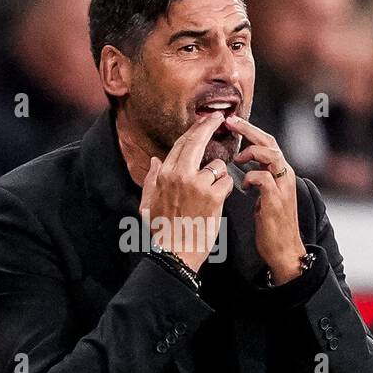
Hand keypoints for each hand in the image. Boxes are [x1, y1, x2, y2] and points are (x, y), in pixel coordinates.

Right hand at [138, 112, 234, 272]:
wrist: (174, 254)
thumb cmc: (161, 232)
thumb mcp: (147, 204)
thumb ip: (151, 180)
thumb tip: (154, 161)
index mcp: (163, 175)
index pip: (181, 144)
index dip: (194, 130)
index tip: (205, 121)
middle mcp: (179, 175)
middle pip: (197, 142)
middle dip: (209, 126)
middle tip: (220, 118)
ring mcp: (197, 184)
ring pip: (217, 165)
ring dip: (218, 175)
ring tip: (212, 192)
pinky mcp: (213, 196)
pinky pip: (226, 181)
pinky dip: (225, 189)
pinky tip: (218, 200)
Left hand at [224, 115, 306, 283]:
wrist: (284, 250)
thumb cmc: (270, 226)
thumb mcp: (264, 197)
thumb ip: (257, 180)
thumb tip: (239, 168)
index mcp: (281, 173)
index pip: (267, 142)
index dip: (250, 130)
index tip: (230, 122)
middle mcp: (285, 176)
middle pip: (270, 142)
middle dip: (249, 130)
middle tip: (229, 122)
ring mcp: (282, 188)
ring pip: (272, 155)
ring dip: (251, 152)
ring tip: (237, 158)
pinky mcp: (276, 201)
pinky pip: (264, 178)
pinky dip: (251, 176)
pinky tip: (243, 184)